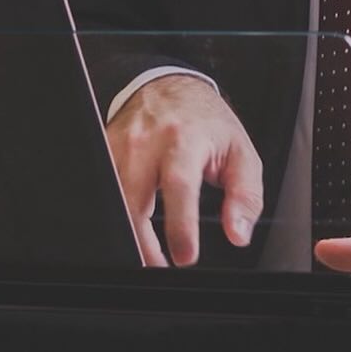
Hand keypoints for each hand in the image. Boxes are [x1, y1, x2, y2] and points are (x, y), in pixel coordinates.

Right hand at [106, 75, 262, 266]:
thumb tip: (238, 233)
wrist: (171, 86)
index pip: (178, 186)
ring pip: (115, 199)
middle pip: (135, 200)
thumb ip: (245, 195)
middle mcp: (147, 140)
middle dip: (145, 243)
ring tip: (150, 252)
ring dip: (131, 232)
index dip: (180, 226)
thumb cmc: (207, 123)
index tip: (184, 256)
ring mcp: (120, 144)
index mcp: (184, 138)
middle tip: (161, 265)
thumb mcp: (241, 153)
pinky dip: (118, 213)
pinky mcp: (105, 149)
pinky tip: (134, 226)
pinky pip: (106, 189)